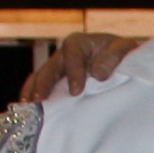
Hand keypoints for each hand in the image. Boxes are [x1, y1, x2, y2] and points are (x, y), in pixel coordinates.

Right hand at [20, 32, 137, 104]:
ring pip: (40, 76)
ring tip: (28, 106)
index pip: (72, 52)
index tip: (75, 91)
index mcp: (81, 43)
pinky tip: (28, 109)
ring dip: (33, 90)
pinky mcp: (57, 82)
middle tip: (40, 99)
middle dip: (44, 82)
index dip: (72, 71)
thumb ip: (114, 57)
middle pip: (51, 65)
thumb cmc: (125, 54)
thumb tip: (98, 73)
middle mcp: (66, 54)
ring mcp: (59, 68)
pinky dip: (32, 95)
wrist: (124, 62)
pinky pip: (39, 86)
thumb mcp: (125, 49)